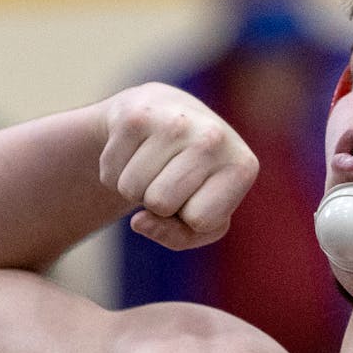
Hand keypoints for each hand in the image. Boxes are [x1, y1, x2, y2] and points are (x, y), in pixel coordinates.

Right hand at [98, 83, 257, 249]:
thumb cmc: (192, 180)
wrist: (167, 114)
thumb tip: (138, 222)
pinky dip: (116, 172)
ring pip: (131, 188)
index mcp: (242, 166)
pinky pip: (110, 171)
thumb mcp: (202, 220)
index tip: (198, 194)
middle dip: (158, 203)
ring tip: (155, 164)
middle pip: (160, 203)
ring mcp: (174, 121)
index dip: (190, 217)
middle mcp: (214, 138)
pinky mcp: (135, 114)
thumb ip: (179, 238)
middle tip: (171, 177)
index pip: (200, 220)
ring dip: (135, 188)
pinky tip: (136, 150)